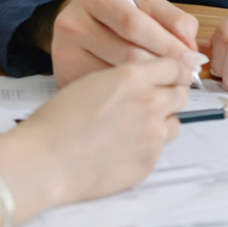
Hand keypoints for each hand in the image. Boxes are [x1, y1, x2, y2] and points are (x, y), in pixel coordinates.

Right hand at [0, 55, 191, 218]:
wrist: (47, 160)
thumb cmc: (59, 120)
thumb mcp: (93, 80)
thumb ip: (127, 77)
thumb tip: (147, 79)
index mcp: (133, 76)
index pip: (173, 64)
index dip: (171, 69)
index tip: (170, 74)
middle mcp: (149, 103)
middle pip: (181, 93)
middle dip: (170, 94)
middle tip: (153, 99)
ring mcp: (152, 135)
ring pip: (174, 122)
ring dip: (161, 121)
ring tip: (132, 126)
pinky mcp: (150, 162)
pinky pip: (160, 148)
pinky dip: (148, 146)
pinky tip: (122, 146)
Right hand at [49, 0, 200, 85]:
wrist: (74, 29)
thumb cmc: (111, 17)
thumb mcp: (140, 5)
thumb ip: (170, 18)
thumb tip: (188, 43)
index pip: (134, 23)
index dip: (167, 43)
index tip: (189, 57)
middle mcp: (73, 24)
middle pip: (128, 54)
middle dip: (164, 68)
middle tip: (185, 76)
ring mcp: (65, 54)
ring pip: (120, 79)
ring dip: (151, 86)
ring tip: (168, 84)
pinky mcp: (65, 78)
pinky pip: (108, 94)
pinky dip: (132, 98)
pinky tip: (142, 94)